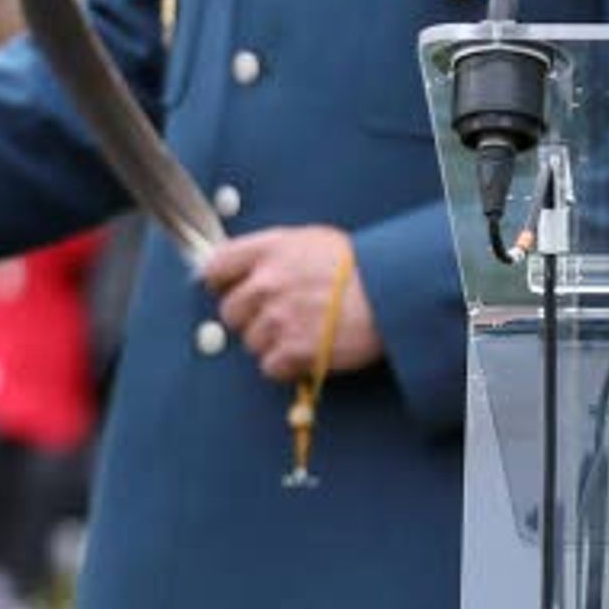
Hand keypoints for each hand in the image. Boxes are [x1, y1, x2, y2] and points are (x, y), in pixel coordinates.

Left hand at [196, 226, 381, 382]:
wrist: (392, 292)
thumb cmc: (359, 266)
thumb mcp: (311, 241)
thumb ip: (274, 253)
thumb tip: (248, 268)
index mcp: (270, 250)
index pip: (216, 266)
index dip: (220, 282)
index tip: (228, 289)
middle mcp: (267, 283)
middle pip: (229, 311)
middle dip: (249, 317)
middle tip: (276, 316)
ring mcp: (279, 318)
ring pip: (251, 342)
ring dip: (271, 342)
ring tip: (302, 332)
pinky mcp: (294, 350)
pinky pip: (270, 366)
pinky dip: (286, 365)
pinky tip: (306, 350)